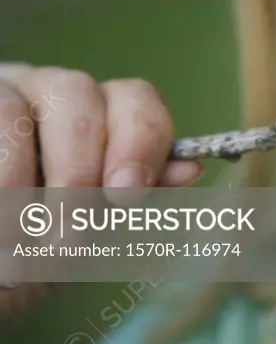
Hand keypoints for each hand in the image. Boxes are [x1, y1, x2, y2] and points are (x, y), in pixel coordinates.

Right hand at [0, 63, 202, 315]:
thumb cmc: (51, 223)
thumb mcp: (97, 213)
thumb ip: (139, 191)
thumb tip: (189, 170)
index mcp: (102, 107)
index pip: (134, 99)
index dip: (137, 142)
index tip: (126, 195)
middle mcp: (53, 89)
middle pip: (76, 96)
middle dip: (75, 173)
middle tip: (68, 239)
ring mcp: (3, 95)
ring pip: (10, 115)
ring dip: (17, 190)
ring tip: (19, 254)